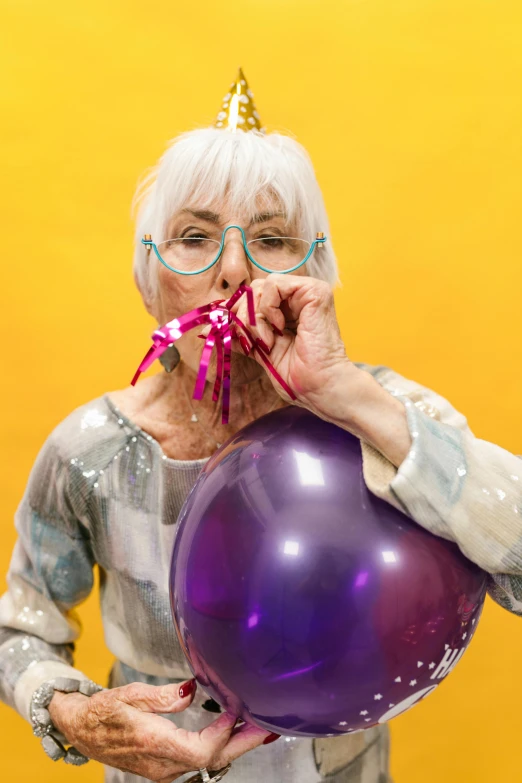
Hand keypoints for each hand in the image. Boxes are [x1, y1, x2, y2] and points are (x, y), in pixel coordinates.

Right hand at [48, 678, 277, 781]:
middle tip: (270, 728)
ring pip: (208, 764)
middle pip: (212, 762)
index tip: (238, 709)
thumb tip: (192, 689)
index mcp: (153, 744)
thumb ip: (162, 696)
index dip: (224, 734)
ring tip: (259, 727)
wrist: (80, 730)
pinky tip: (232, 731)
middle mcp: (162, 765)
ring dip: (235, 746)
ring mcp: (164, 770)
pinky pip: (199, 762)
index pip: (200, 751)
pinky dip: (220, 747)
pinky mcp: (165, 767)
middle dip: (243, 744)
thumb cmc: (101, 711)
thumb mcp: (128, 695)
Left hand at [229, 275, 356, 412]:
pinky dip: (268, 308)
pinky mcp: (314, 291)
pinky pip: (274, 284)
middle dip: (242, 316)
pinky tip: (279, 328)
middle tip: (252, 340)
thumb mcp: (260, 351)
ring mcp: (307, 291)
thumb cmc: (297, 376)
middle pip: (253, 290)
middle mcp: (297, 297)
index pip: (252, 297)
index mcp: (287, 310)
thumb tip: (210, 328)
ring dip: (255, 317)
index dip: (233, 311)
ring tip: (269, 340)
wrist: (319, 387)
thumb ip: (241, 335)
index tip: (219, 330)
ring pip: (260, 287)